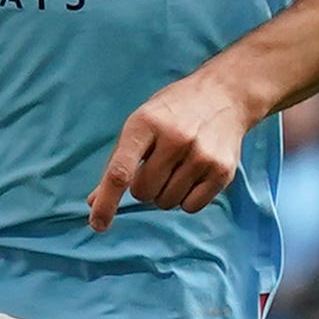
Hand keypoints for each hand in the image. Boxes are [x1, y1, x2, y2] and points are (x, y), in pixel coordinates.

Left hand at [88, 70, 253, 230]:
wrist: (224, 94)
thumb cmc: (173, 112)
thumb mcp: (140, 125)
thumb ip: (117, 163)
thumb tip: (94, 203)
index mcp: (145, 123)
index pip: (120, 171)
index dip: (107, 202)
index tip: (98, 224)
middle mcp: (175, 138)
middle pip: (144, 192)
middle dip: (144, 187)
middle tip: (157, 166)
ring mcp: (201, 155)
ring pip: (167, 202)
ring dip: (166, 193)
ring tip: (177, 167)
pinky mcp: (222, 170)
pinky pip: (191, 207)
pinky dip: (187, 199)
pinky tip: (193, 175)